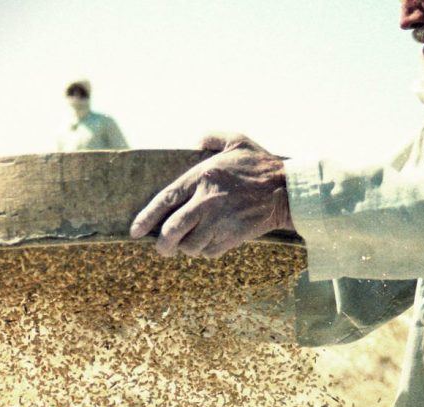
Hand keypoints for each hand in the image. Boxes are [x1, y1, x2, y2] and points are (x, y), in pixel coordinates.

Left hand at [130, 133, 293, 257]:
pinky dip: (204, 252)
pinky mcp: (232, 237)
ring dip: (186, 248)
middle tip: (161, 248)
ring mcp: (219, 222)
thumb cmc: (261, 164)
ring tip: (189, 244)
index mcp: (202, 177)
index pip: (165, 201)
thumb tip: (194, 142)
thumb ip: (211, 137)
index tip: (135, 231)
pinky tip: (208, 244)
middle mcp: (206, 202)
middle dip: (162, 245)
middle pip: (171, 231)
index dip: (146, 218)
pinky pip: (209, 252)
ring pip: (190, 246)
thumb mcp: (236, 140)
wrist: (288, 190)